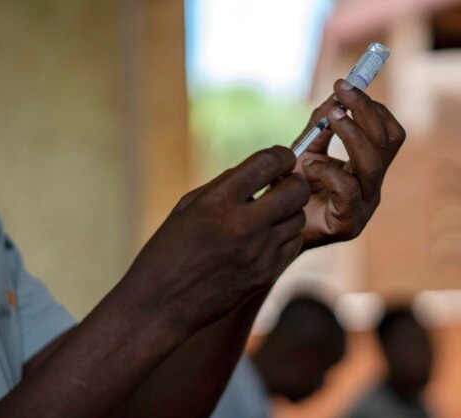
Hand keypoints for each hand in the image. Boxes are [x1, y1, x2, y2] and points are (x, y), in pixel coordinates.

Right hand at [123, 146, 309, 332]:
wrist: (162, 305)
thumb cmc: (168, 251)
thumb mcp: (188, 207)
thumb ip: (225, 185)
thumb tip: (261, 169)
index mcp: (217, 202)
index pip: (268, 163)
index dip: (282, 155)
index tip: (281, 158)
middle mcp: (242, 225)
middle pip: (296, 189)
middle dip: (293, 181)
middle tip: (281, 184)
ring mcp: (259, 252)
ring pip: (299, 217)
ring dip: (289, 210)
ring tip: (269, 214)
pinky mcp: (267, 274)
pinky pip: (294, 244)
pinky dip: (286, 235)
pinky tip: (268, 236)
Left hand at [294, 79, 405, 249]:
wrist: (274, 230)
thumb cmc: (292, 191)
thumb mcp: (307, 151)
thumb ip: (321, 126)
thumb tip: (336, 93)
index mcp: (368, 168)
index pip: (389, 133)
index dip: (373, 107)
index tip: (347, 85)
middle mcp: (372, 186)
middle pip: (387, 143)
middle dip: (365, 111)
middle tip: (342, 90)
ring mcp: (364, 206)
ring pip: (373, 163)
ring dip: (351, 133)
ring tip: (330, 116)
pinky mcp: (349, 223)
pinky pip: (348, 189)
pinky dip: (327, 170)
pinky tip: (308, 167)